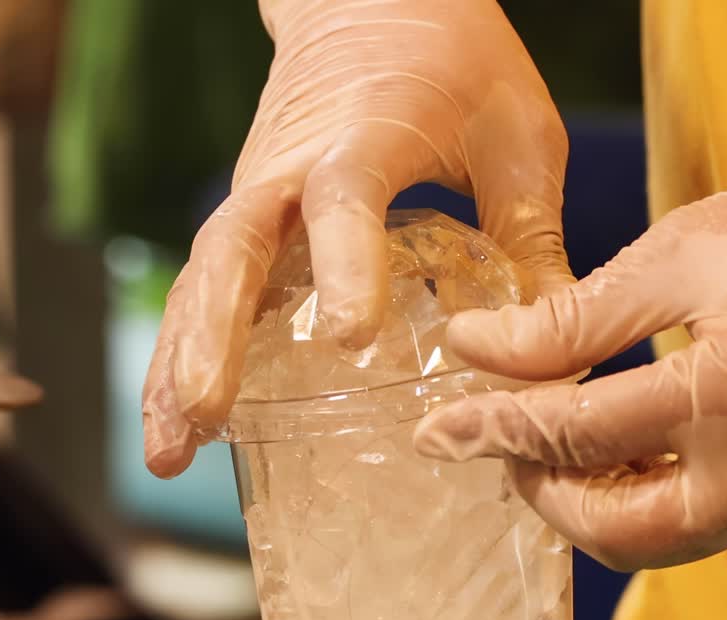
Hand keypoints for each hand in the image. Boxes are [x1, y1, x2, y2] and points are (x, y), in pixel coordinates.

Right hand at [144, 0, 570, 476]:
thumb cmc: (456, 61)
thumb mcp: (518, 136)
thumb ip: (533, 239)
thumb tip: (558, 361)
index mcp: (367, 130)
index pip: (343, 195)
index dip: (345, 262)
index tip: (352, 336)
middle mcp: (290, 163)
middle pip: (234, 245)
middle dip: (214, 333)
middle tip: (206, 411)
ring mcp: (259, 188)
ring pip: (204, 275)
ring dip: (177, 360)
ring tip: (168, 451)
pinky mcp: (251, 212)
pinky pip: (207, 285)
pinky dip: (186, 351)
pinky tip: (182, 425)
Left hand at [414, 126, 726, 570]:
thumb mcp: (685, 251)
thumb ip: (574, 316)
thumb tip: (474, 348)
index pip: (576, 435)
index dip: (494, 429)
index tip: (436, 430)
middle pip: (616, 529)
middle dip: (540, 493)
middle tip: (502, 438)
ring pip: (663, 542)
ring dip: (592, 505)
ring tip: (555, 441)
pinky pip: (711, 523)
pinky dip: (652, 497)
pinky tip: (624, 448)